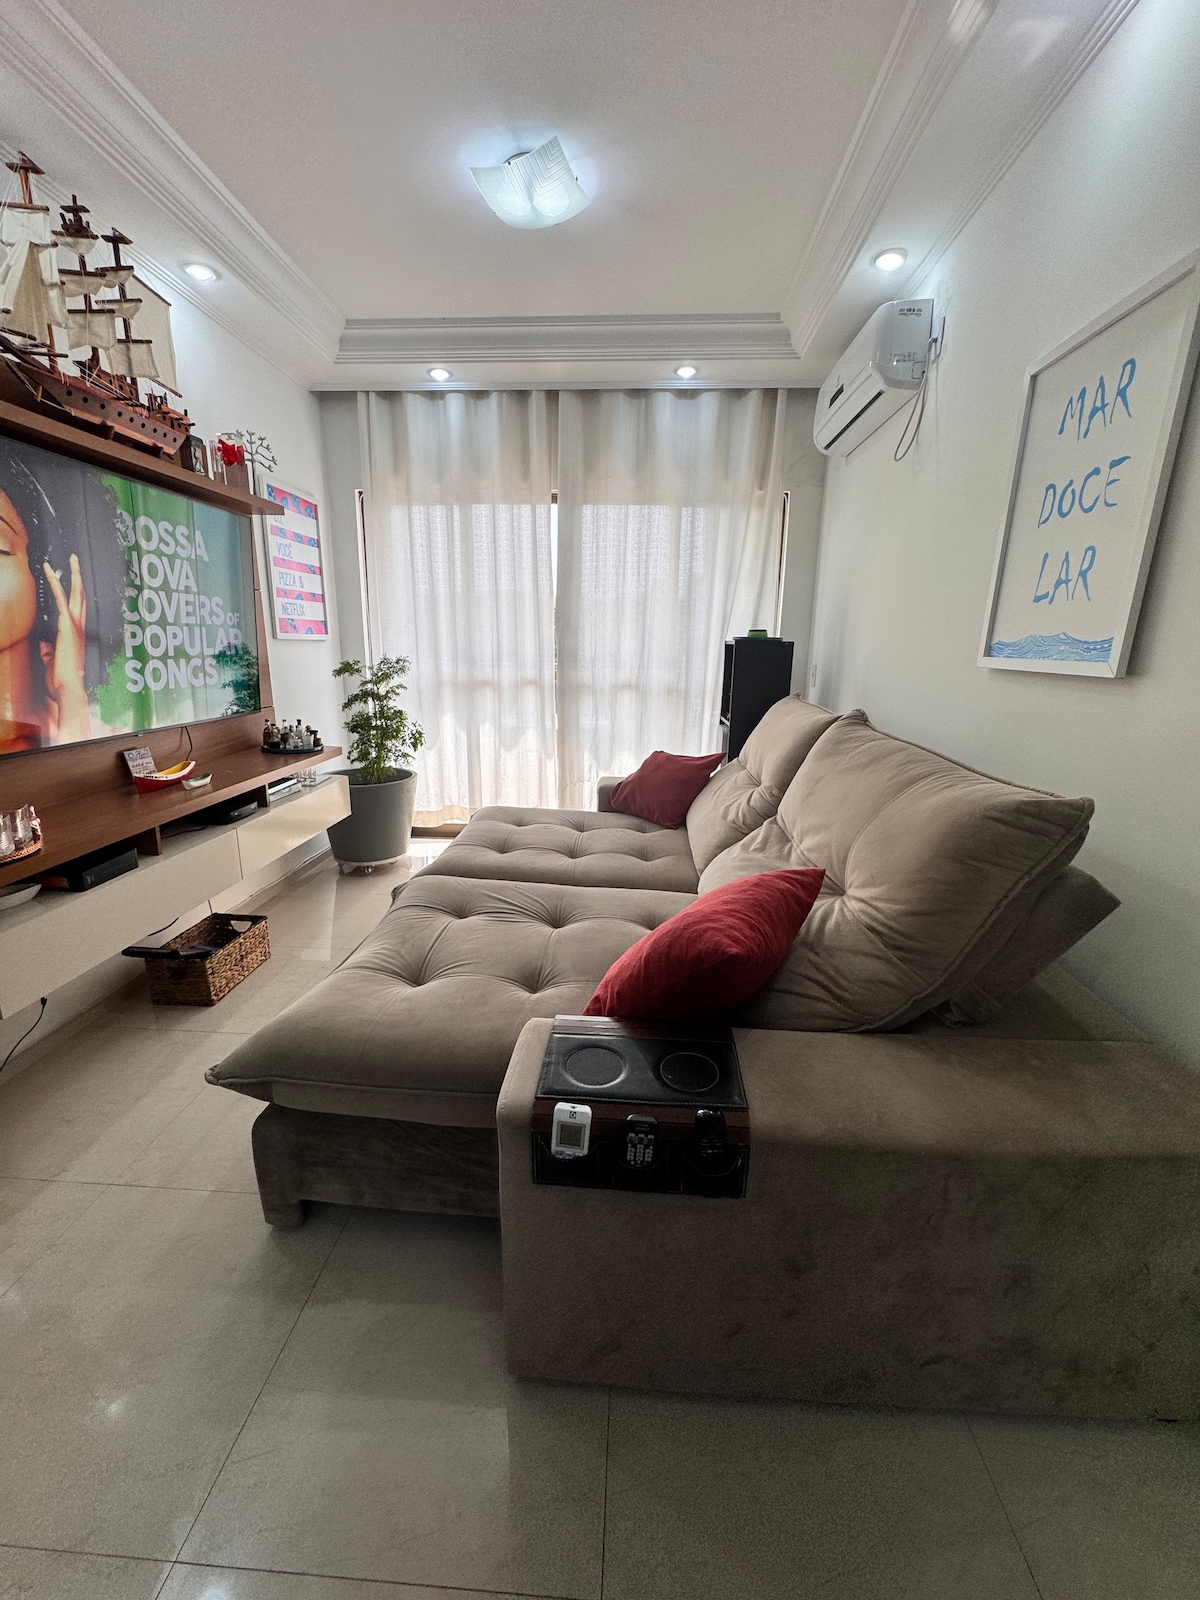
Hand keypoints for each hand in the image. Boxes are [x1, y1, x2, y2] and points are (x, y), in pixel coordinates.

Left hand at [39, 555, 90, 742]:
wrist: (68, 689)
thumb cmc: (62, 681)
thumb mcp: (52, 663)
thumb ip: (48, 651)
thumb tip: (42, 644)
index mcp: (76, 636)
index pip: (76, 610)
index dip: (74, 595)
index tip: (72, 582)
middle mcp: (79, 629)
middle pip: (81, 597)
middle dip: (79, 578)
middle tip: (77, 561)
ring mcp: (75, 626)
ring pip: (75, 594)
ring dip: (72, 575)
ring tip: (71, 559)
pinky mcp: (66, 626)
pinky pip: (60, 599)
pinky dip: (55, 584)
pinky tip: (50, 572)